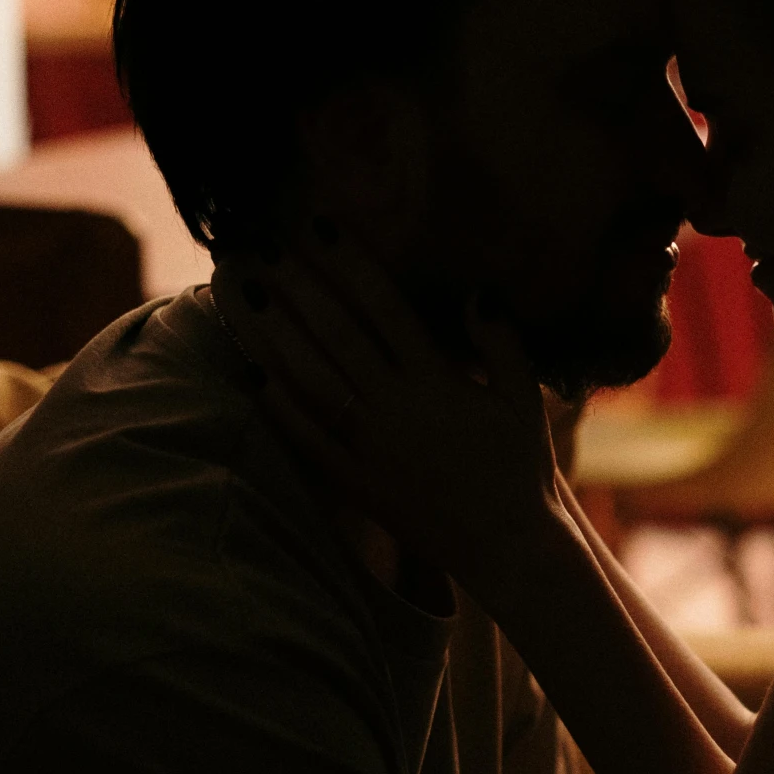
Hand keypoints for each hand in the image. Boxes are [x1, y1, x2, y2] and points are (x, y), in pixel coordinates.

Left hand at [229, 243, 565, 603]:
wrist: (510, 546)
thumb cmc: (522, 468)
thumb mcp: (525, 399)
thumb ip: (500, 344)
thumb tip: (477, 292)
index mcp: (437, 383)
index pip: (386, 308)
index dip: (351, 264)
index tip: (320, 226)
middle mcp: (397, 409)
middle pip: (338, 336)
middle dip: (299, 288)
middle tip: (263, 248)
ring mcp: (372, 447)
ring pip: (314, 381)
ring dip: (278, 335)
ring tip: (248, 296)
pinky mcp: (359, 482)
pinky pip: (311, 441)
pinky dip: (281, 408)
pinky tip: (253, 374)